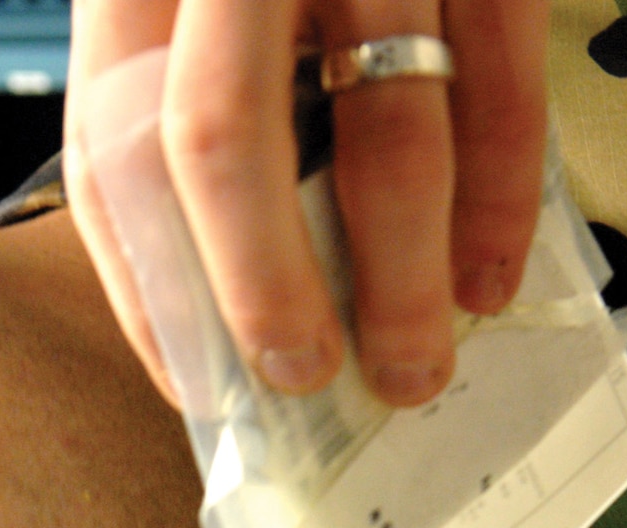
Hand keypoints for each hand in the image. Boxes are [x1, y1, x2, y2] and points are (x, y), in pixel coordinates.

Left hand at [63, 0, 550, 409]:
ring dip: (406, 275)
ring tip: (416, 363)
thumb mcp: (167, 30)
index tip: (227, 392)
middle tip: (322, 385)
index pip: (126, 158)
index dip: (170, 293)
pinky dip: (500, 196)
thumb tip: (211, 353)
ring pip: (385, 122)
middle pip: (227, 136)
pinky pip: (499, 78)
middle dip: (279, 292)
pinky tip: (489, 272)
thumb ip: (167, 166)